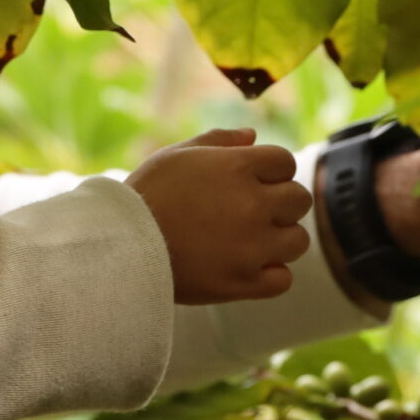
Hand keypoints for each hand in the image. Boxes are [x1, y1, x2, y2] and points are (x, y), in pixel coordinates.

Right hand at [126, 127, 311, 304]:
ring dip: (280, 239)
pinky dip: (271, 274)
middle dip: (280, 202)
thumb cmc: (145, 196)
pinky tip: (249, 266)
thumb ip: (219, 141)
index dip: (271, 170)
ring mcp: (251, 247)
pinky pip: (282, 279)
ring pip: (298, 240)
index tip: (253, 180)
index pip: (286, 161)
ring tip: (251, 240)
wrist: (119, 247)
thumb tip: (253, 136)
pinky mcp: (242, 282)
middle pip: (299, 199)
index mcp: (237, 167)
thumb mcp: (176, 155)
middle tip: (253, 210)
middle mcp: (252, 205)